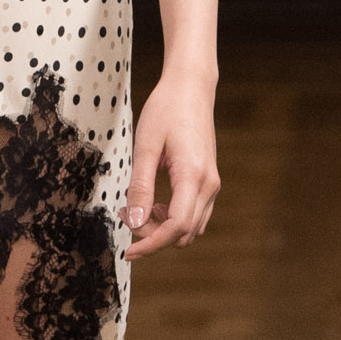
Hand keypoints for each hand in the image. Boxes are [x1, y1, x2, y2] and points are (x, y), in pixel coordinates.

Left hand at [121, 69, 220, 260]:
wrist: (191, 88)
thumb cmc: (166, 110)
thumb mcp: (146, 146)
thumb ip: (141, 186)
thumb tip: (135, 221)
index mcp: (193, 176)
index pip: (175, 227)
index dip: (151, 245)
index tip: (128, 251)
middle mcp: (209, 185)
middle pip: (184, 234)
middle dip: (154, 237)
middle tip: (127, 217)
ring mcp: (213, 184)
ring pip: (192, 228)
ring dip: (165, 229)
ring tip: (139, 208)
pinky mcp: (210, 181)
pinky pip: (195, 215)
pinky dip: (175, 219)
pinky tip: (155, 204)